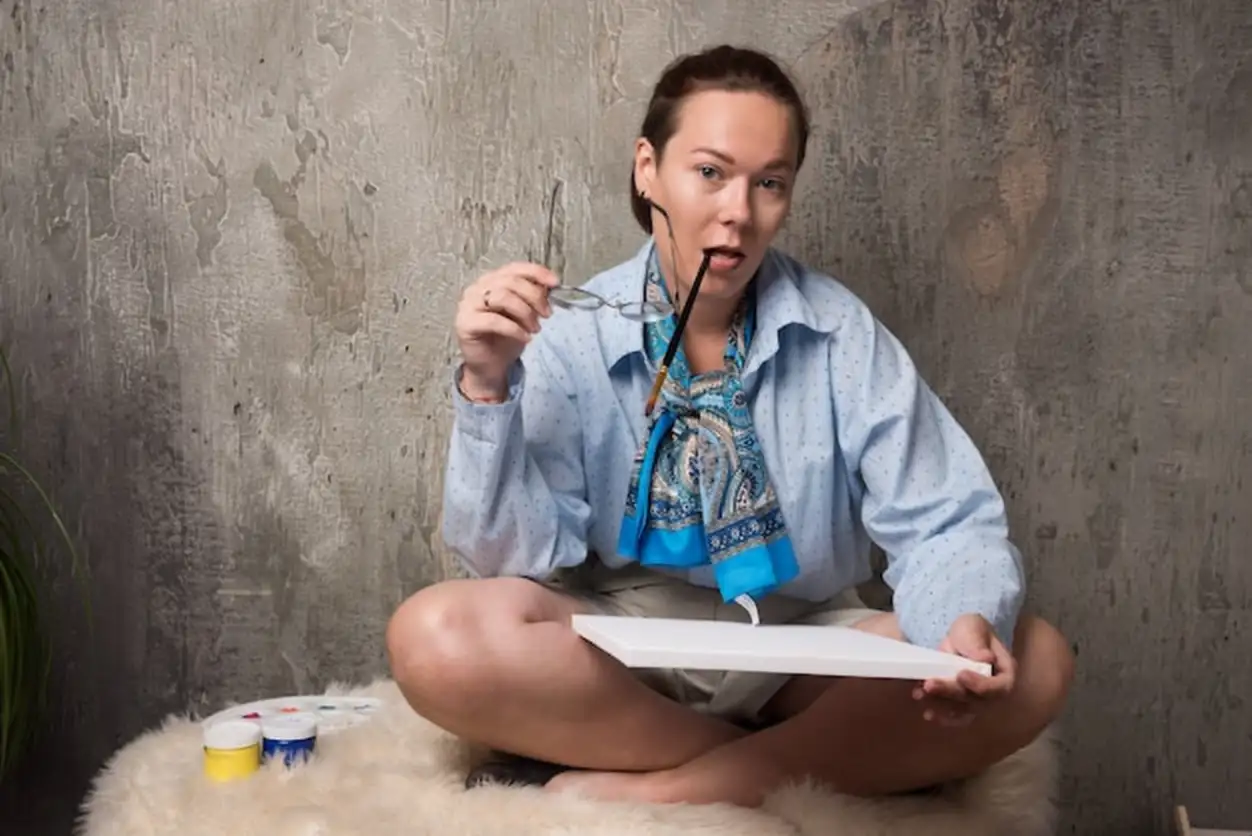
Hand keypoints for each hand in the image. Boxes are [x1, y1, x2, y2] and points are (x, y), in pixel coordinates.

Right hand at [455, 262, 558, 395]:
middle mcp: (478, 288)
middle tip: (547, 315)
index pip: (515, 268)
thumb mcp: (526, 313)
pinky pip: (493, 320)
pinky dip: (514, 329)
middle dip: (534, 297)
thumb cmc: (507, 338)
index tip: (555, 283)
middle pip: (511, 282)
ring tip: (535, 329)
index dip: (536, 272)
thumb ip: (533, 297)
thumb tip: (549, 286)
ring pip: (502, 297)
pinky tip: (526, 338)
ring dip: (525, 312)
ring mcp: (468, 304)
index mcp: (492, 281)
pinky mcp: (465, 323)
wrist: (491, 365)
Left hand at [913, 614, 1015, 726]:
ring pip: (962, 711)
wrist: (959, 640)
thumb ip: (977, 642)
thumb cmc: (972, 631)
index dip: (981, 685)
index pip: (999, 687)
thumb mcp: (973, 627)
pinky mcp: (962, 706)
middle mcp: (994, 693)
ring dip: (940, 705)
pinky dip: (940, 715)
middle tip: (929, 684)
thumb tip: (985, 658)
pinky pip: (953, 717)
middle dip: (951, 693)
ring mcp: (978, 702)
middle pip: (976, 702)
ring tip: (920, 695)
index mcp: (1005, 673)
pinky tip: (926, 712)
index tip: (961, 675)